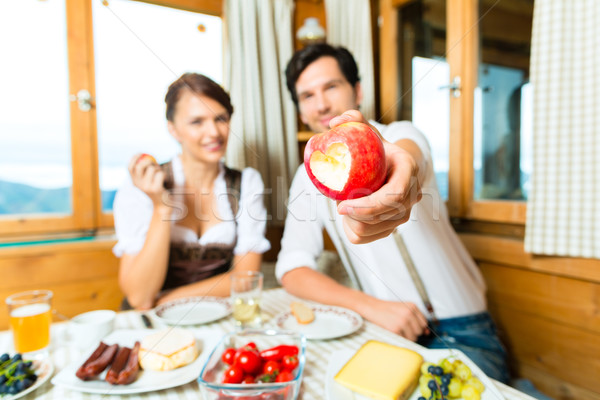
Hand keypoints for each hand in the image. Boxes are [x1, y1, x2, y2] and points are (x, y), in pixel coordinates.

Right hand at [128, 153, 164, 205]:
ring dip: (158, 168)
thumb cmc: (154, 188)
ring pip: (152, 169)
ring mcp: (146, 187)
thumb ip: (144, 170)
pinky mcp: (155, 188)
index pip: (129, 167)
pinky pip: (160, 174)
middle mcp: (138, 185)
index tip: (141, 153)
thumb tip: (145, 155)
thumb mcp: (146, 181)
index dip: (134, 158)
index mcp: (134, 182)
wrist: (161, 204)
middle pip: (139, 166)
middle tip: (153, 162)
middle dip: (148, 160)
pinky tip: (163, 180)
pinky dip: (163, 174)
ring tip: (159, 174)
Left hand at [329, 110, 422, 243]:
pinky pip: (367, 238)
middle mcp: (412, 196)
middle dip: (355, 215)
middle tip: (338, 203)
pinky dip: (352, 230)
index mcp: (408, 170)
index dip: (367, 206)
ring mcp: (404, 214)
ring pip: (372, 230)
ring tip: (345, 205)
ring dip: (352, 222)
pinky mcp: (392, 227)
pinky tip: (349, 215)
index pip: (393, 196)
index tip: (341, 205)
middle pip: (382, 217)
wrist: (391, 166)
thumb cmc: (376, 148)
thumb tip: (334, 122)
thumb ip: (353, 119)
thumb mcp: (367, 131)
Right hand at [357, 297, 428, 340]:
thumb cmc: (385, 309)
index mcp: (412, 306)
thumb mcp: (402, 309)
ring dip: (405, 337)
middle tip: (401, 328)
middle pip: (419, 331)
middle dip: (412, 333)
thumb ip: (415, 319)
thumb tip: (427, 332)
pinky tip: (392, 331)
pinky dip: (398, 338)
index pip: (424, 323)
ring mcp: (402, 321)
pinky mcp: (396, 329)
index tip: (412, 328)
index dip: (418, 328)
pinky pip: (403, 340)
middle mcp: (409, 313)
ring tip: (396, 329)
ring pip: (412, 338)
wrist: (371, 307)